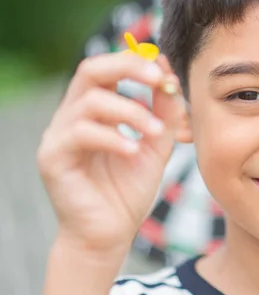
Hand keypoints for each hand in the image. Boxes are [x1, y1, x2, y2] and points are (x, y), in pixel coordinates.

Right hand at [37, 53, 185, 254]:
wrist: (110, 233)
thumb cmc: (130, 188)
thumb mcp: (157, 144)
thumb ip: (165, 112)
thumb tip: (170, 75)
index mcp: (95, 108)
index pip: (107, 67)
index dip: (135, 60)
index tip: (165, 70)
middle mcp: (72, 115)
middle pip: (90, 69)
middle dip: (128, 68)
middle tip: (159, 79)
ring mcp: (58, 135)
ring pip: (90, 102)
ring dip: (132, 113)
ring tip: (157, 133)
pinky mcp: (52, 158)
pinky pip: (80, 134)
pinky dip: (113, 138)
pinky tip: (134, 152)